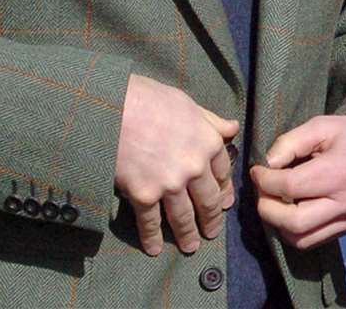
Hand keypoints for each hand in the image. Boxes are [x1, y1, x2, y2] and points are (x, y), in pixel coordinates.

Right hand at [115, 73, 240, 255]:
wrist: (114, 106)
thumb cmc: (149, 98)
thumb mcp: (187, 103)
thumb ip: (210, 121)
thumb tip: (231, 128)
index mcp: (208, 142)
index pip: (223, 173)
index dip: (223, 189)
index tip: (224, 201)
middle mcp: (194, 167)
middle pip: (208, 201)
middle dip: (211, 219)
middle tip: (211, 232)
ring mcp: (170, 184)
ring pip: (184, 217)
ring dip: (188, 235)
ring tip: (190, 246)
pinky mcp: (143, 195)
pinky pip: (151, 223)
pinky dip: (152, 238)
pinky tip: (154, 248)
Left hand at [249, 115, 345, 249]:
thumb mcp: (325, 125)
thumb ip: (292, 141)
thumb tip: (267, 163)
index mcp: (337, 172)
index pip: (290, 186)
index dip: (265, 180)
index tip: (258, 170)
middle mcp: (343, 203)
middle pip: (293, 222)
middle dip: (267, 208)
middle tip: (262, 190)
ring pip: (301, 239)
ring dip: (278, 225)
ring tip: (275, 202)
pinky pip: (314, 241)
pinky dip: (295, 232)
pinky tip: (291, 212)